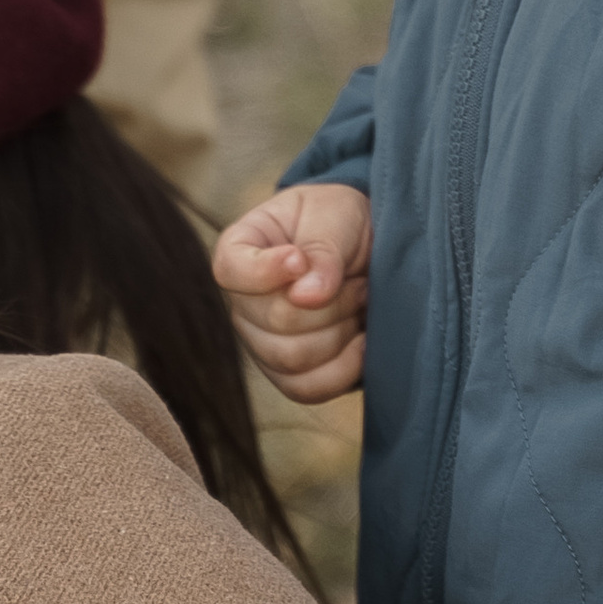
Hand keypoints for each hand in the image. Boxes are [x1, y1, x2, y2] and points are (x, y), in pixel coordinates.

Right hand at [214, 180, 371, 401]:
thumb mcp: (336, 214)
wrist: (370, 252)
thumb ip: (322, 249)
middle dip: (331, 301)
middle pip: (274, 320)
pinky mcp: (288, 374)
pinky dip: (344, 367)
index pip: (231, 270)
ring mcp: (260, 343)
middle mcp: (242, 302)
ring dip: (341, 330)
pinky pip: (307, 389)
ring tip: (360, 301)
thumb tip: (306, 297)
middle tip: (358, 279)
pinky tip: (364, 340)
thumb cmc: (343, 223)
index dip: (266, 271)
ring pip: (293, 357)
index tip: (300, 258)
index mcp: (241, 248)